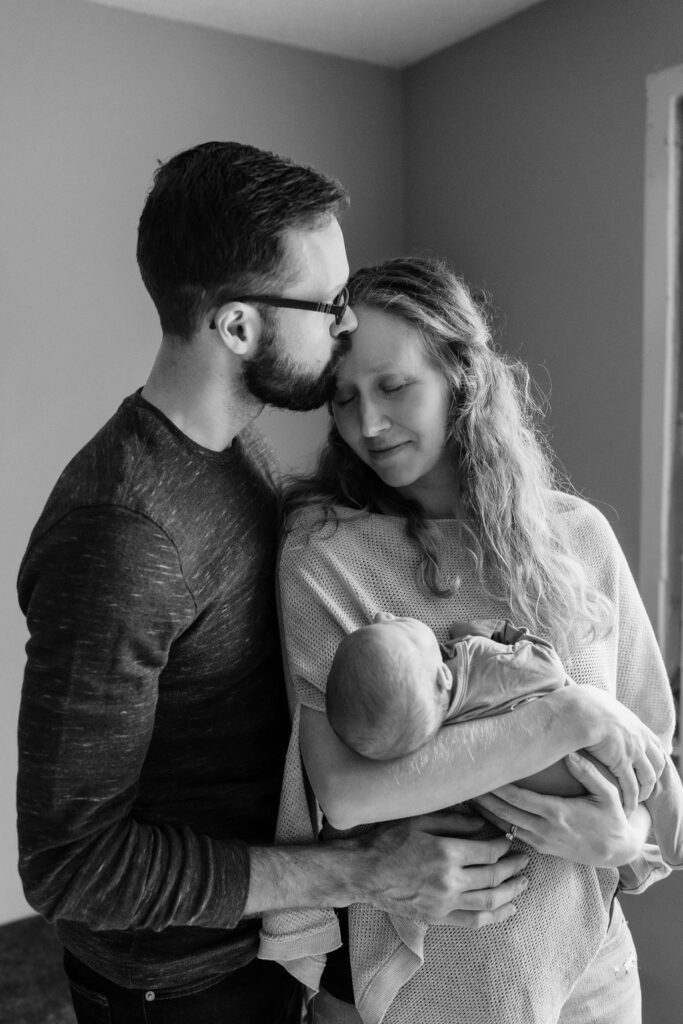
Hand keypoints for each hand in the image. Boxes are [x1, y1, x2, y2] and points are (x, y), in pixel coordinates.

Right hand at [357, 810, 529, 927]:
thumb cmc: (388, 841)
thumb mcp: (419, 820)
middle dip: (513, 868)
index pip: (488, 851)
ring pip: (489, 902)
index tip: (509, 840)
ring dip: (511, 893)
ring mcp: (444, 903)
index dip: (503, 845)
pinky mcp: (438, 918)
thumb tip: (482, 823)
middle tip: (524, 860)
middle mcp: (450, 881)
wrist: (363, 873)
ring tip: (523, 884)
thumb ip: (453, 821)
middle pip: (493, 877)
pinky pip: (474, 921)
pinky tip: (508, 910)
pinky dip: (495, 917)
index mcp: (446, 853)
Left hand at [475, 753, 644, 866]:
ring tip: (467, 794)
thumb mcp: (608, 794)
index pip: (518, 798)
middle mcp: (545, 829)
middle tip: (464, 781)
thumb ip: (589, 773)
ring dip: (485, 810)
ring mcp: (541, 841)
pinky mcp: (541, 848)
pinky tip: (484, 809)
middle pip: (504, 812)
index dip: (497, 786)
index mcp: (557, 813)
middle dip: (482, 797)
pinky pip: (513, 834)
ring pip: (504, 825)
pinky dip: (496, 822)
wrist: (618, 851)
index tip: (483, 771)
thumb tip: (570, 753)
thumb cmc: (612, 817)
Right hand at [568, 687, 664, 813]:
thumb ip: (602, 706)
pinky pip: (631, 786)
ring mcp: (634, 750)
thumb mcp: (598, 700)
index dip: (651, 755)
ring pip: (648, 776)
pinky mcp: (622, 763)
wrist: (580, 710)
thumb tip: (593, 701)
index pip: (652, 742)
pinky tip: (626, 806)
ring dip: (644, 790)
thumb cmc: (582, 703)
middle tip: (645, 786)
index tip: (647, 765)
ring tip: (636, 800)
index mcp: (634, 723)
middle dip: (653, 775)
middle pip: (657, 760)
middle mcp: (639, 737)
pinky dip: (630, 798)